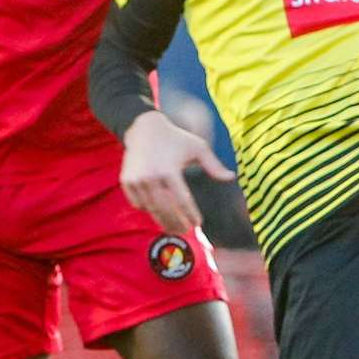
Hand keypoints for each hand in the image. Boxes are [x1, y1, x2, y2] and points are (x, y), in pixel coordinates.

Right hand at [120, 110, 234, 235]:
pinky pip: (138, 203)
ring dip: (163, 221)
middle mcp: (151, 177)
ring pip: (151, 209)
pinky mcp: (126, 181)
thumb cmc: (175, 138)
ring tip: (173, 228)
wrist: (144, 128)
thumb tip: (231, 177)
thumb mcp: (198, 147)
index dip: (191, 214)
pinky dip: (148, 209)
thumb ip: (213, 164)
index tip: (198, 223)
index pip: (182, 200)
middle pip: (166, 210)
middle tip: (185, 231)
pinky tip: (157, 212)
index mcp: (169, 170)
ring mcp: (137, 180)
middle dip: (177, 223)